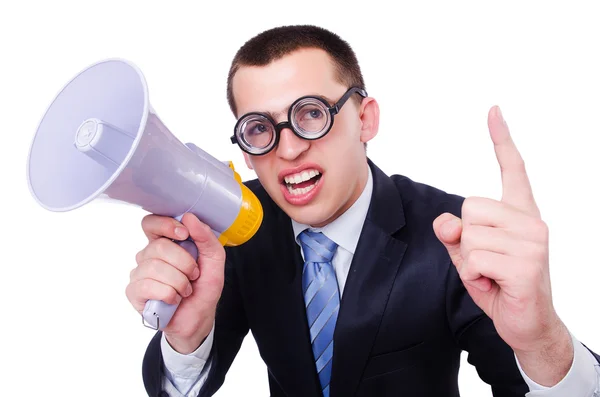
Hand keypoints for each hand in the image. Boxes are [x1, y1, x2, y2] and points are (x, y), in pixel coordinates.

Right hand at [126, 213, 225, 353]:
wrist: (199, 318)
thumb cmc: (203, 288)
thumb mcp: (214, 260)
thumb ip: (206, 237)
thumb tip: (190, 218)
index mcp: (165, 242)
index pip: (151, 223)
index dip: (166, 225)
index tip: (184, 234)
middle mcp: (148, 255)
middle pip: (158, 246)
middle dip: (184, 262)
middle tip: (193, 275)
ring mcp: (139, 273)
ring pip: (154, 266)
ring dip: (179, 281)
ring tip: (185, 290)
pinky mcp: (134, 292)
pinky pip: (148, 285)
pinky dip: (169, 294)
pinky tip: (174, 299)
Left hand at [433, 106, 571, 384]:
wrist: (528, 325)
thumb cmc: (499, 285)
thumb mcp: (469, 256)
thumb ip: (455, 234)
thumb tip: (445, 222)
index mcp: (520, 213)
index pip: (512, 169)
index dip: (501, 140)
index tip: (493, 111)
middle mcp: (531, 220)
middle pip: (469, 208)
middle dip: (467, 239)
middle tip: (488, 263)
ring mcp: (533, 241)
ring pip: (469, 235)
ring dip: (470, 262)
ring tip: (492, 275)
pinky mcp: (528, 265)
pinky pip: (474, 259)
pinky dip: (474, 277)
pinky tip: (495, 286)